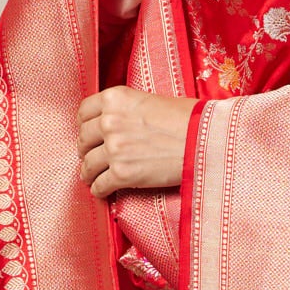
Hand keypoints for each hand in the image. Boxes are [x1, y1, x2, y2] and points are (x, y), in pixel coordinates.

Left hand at [77, 86, 198, 197]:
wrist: (206, 139)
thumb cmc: (188, 118)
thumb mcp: (151, 100)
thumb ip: (126, 110)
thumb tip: (116, 123)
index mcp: (115, 98)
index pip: (84, 112)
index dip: (85, 125)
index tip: (90, 134)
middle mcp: (109, 121)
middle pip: (84, 139)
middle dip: (87, 149)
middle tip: (92, 156)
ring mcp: (114, 148)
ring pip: (88, 164)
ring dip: (88, 172)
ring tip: (92, 177)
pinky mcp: (122, 173)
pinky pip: (100, 185)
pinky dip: (99, 190)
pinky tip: (102, 191)